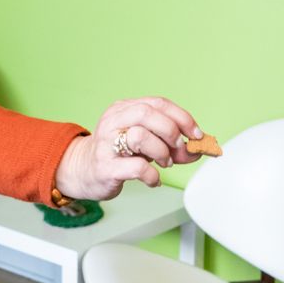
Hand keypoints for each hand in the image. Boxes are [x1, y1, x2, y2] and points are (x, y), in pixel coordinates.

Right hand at [55, 97, 202, 200]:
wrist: (84, 172)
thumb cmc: (118, 155)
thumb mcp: (147, 145)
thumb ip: (172, 145)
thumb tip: (199, 149)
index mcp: (124, 108)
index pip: (158, 103)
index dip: (182, 117)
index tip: (197, 133)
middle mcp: (113, 121)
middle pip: (147, 114)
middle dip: (171, 132)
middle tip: (178, 149)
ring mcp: (107, 143)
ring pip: (140, 136)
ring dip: (161, 152)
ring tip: (163, 163)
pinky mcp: (106, 167)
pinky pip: (137, 167)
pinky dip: (153, 175)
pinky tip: (153, 179)